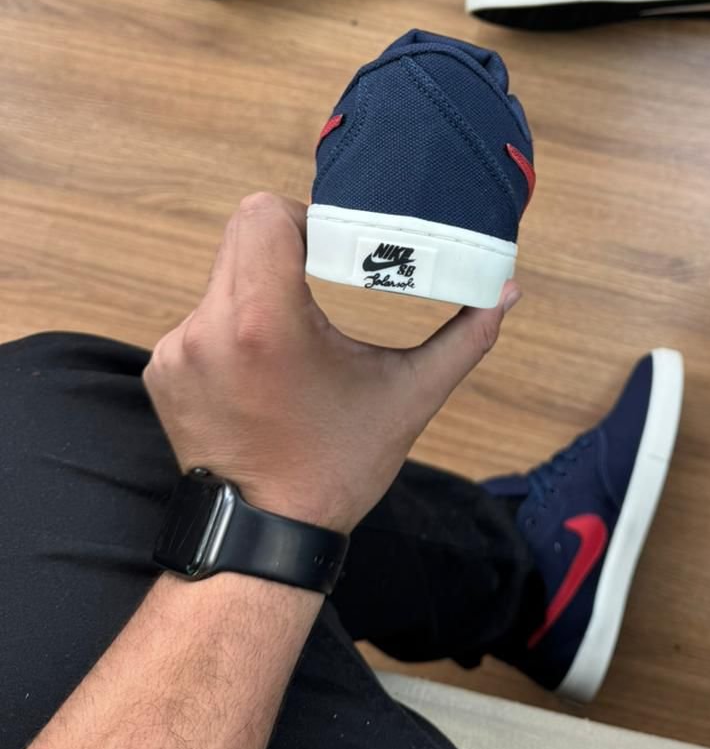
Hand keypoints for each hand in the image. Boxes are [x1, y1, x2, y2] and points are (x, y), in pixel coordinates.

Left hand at [143, 192, 518, 531]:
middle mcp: (210, 327)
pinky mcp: (163, 369)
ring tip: (294, 333)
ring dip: (259, 286)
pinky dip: (233, 327)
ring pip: (223, 275)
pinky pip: (201, 317)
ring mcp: (179, 349)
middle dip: (286, 245)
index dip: (303, 217)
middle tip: (323, 274)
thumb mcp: (409, 396)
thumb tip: (506, 292)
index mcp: (267, 322)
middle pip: (242, 235)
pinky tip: (263, 367)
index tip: (334, 245)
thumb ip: (464, 338)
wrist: (265, 535)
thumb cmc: (338, 466)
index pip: (263, 213)